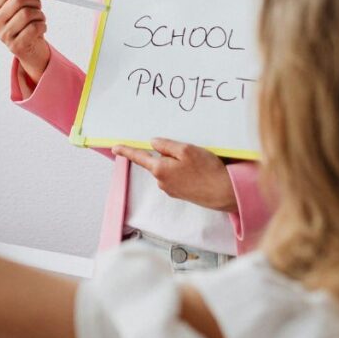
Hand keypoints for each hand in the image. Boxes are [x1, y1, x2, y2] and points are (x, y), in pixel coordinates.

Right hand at [0, 0, 49, 81]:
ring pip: (27, 14)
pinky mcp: (15, 46)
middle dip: (34, 0)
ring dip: (40, 14)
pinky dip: (43, 26)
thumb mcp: (24, 5)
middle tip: (39, 5)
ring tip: (40, 19)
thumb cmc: (27, 22)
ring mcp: (3, 35)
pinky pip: (34, 28)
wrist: (30, 48)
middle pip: (18, 0)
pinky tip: (40, 29)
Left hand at [112, 138, 236, 211]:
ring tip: (198, 163)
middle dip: (169, 154)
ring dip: (179, 163)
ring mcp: (171, 189)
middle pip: (158, 160)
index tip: (115, 148)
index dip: (127, 151)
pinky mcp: (181, 193)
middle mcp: (161, 181)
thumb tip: (153, 144)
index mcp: (159, 169)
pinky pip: (177, 176)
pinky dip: (185, 171)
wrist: (223, 193)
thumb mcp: (186, 150)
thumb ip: (166, 145)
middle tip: (190, 153)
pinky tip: (198, 171)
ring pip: (169, 168)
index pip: (139, 157)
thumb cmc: (206, 170)